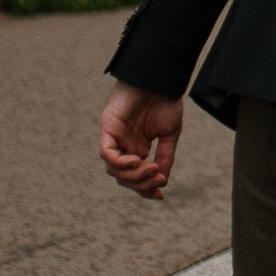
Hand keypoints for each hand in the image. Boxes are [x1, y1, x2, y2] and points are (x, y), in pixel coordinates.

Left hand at [100, 81, 183, 199]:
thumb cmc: (165, 101)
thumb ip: (165, 157)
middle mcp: (124, 146)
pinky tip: (137, 160)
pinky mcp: (107, 128)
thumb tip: (161, 182)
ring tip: (151, 169)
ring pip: (113, 169)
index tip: (160, 195)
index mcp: (138, 148)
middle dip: (140, 184)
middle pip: (123, 178)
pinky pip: (106, 153)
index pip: (135, 177)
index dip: (145, 190)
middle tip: (157, 179)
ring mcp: (114, 138)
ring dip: (132, 175)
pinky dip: (120, 162)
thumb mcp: (169, 135)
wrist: (160, 79)